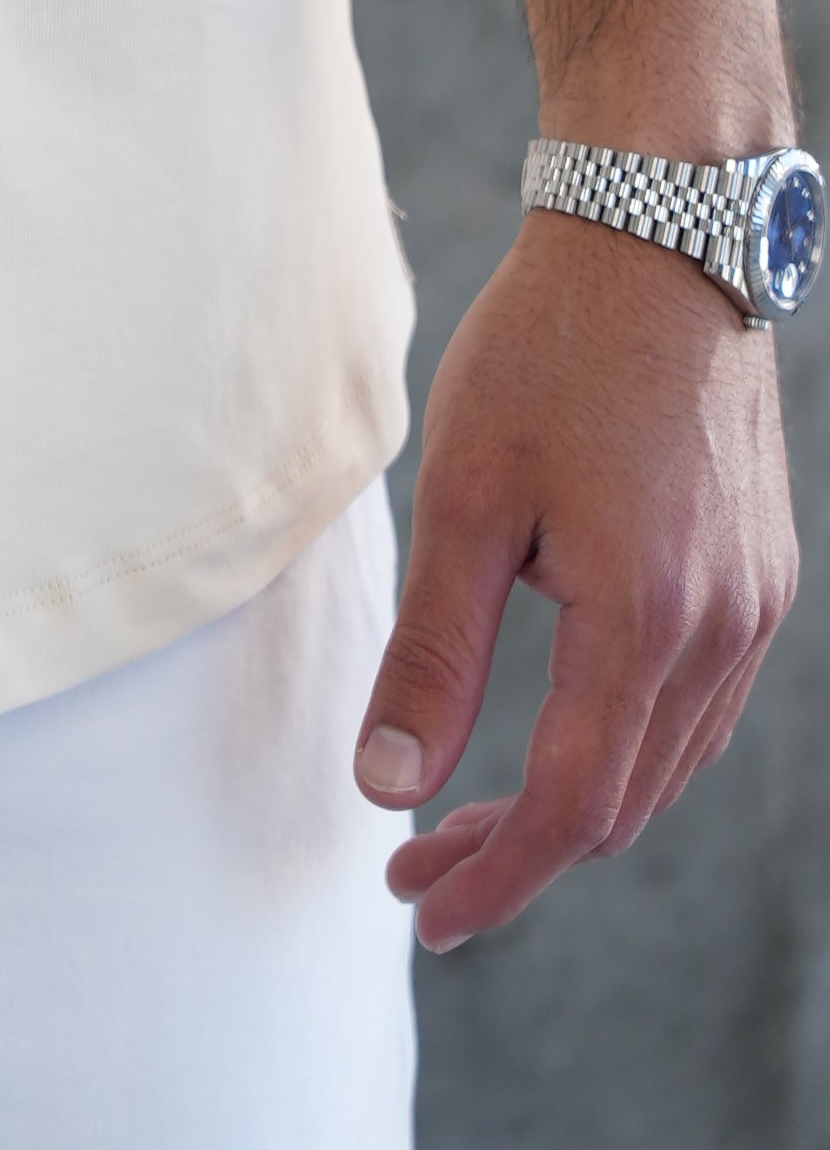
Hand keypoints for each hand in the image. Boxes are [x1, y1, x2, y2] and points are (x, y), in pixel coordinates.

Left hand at [351, 207, 794, 948]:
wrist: (661, 239)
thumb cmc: (547, 351)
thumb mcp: (463, 497)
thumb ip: (434, 654)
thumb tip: (387, 786)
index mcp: (643, 621)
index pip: (570, 808)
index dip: (493, 874)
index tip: (421, 910)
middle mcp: (719, 630)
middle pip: (623, 803)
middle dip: (520, 851)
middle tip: (419, 865)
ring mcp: (755, 605)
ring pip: (669, 764)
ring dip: (578, 807)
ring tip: (473, 814)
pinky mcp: (762, 572)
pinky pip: (700, 704)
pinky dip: (629, 746)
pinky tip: (564, 731)